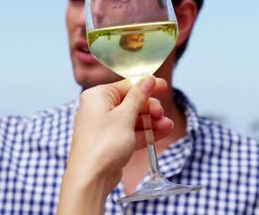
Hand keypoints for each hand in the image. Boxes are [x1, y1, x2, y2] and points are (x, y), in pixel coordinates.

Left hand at [65, 76, 172, 194]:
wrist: (90, 179)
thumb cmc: (103, 145)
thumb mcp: (125, 116)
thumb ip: (139, 96)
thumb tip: (148, 79)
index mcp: (98, 96)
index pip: (127, 86)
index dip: (147, 86)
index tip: (164, 86)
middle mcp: (99, 109)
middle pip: (131, 102)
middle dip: (150, 108)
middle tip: (161, 113)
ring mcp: (105, 127)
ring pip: (133, 119)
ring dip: (152, 121)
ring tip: (167, 125)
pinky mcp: (111, 143)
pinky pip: (132, 133)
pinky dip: (146, 132)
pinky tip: (163, 131)